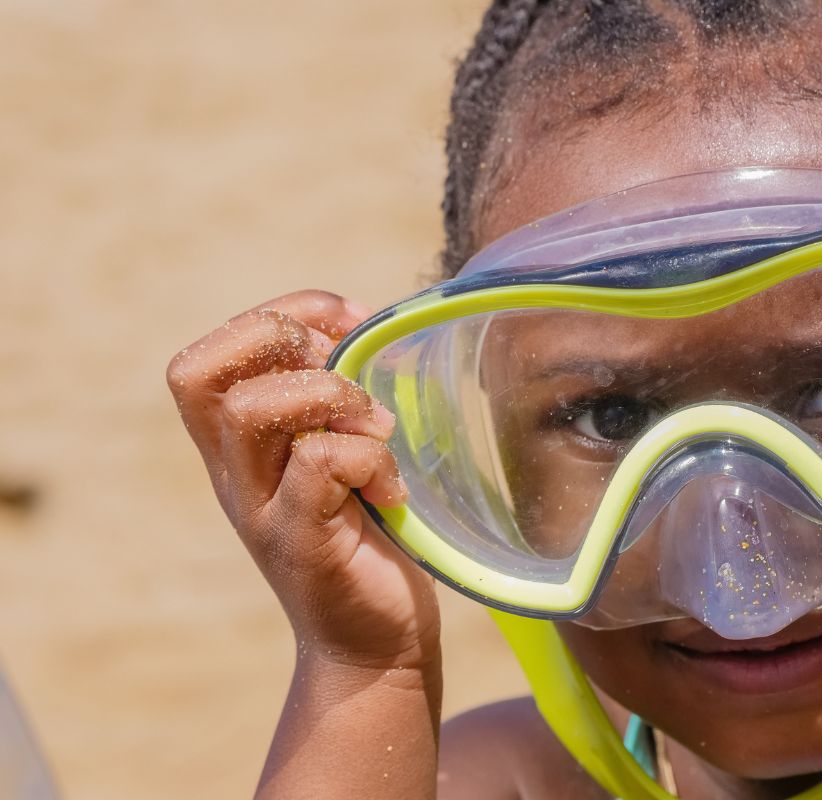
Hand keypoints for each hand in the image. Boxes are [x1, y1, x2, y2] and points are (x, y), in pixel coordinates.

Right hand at [167, 290, 439, 667]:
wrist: (375, 646)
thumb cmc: (371, 541)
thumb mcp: (346, 456)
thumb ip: (337, 400)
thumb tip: (361, 324)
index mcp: (239, 447)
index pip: (200, 360)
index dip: (273, 317)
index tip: (345, 326)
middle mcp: (234, 475)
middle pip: (199, 375)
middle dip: (285, 344)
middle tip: (350, 382)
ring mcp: (260, 510)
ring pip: (252, 410)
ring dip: (333, 398)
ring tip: (379, 435)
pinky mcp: (301, 541)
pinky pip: (316, 464)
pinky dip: (369, 459)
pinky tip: (392, 491)